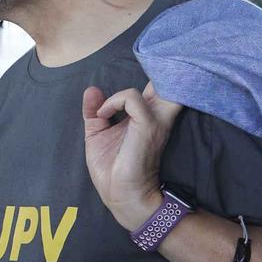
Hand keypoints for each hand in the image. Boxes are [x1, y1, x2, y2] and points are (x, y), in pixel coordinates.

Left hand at [82, 82, 184, 232]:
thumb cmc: (112, 168)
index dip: (155, 69)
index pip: (160, 82)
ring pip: (158, 81)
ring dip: (122, 92)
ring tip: (104, 112)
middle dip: (161, 67)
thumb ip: (95, 111)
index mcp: (148, 113)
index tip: (136, 68)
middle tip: (133, 81)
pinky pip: (132, 98)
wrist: (120, 195)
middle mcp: (157, 113)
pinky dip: (114, 101)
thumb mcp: (98, 134)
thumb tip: (92, 88)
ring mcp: (155, 119)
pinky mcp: (148, 126)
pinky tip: (104, 117)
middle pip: (170, 77)